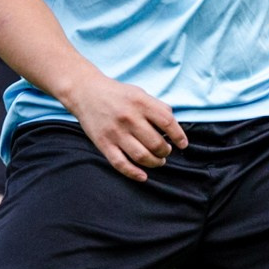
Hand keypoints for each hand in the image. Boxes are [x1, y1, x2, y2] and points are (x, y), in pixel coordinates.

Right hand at [65, 75, 188, 182]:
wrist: (85, 92)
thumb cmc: (116, 93)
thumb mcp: (139, 93)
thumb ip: (157, 107)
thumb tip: (173, 125)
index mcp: (140, 103)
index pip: (168, 122)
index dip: (179, 136)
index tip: (182, 144)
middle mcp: (129, 118)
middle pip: (156, 143)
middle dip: (166, 151)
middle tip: (166, 151)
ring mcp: (115, 133)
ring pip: (142, 156)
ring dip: (155, 163)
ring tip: (158, 161)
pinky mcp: (103, 144)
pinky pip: (120, 163)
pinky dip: (134, 173)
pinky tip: (143, 176)